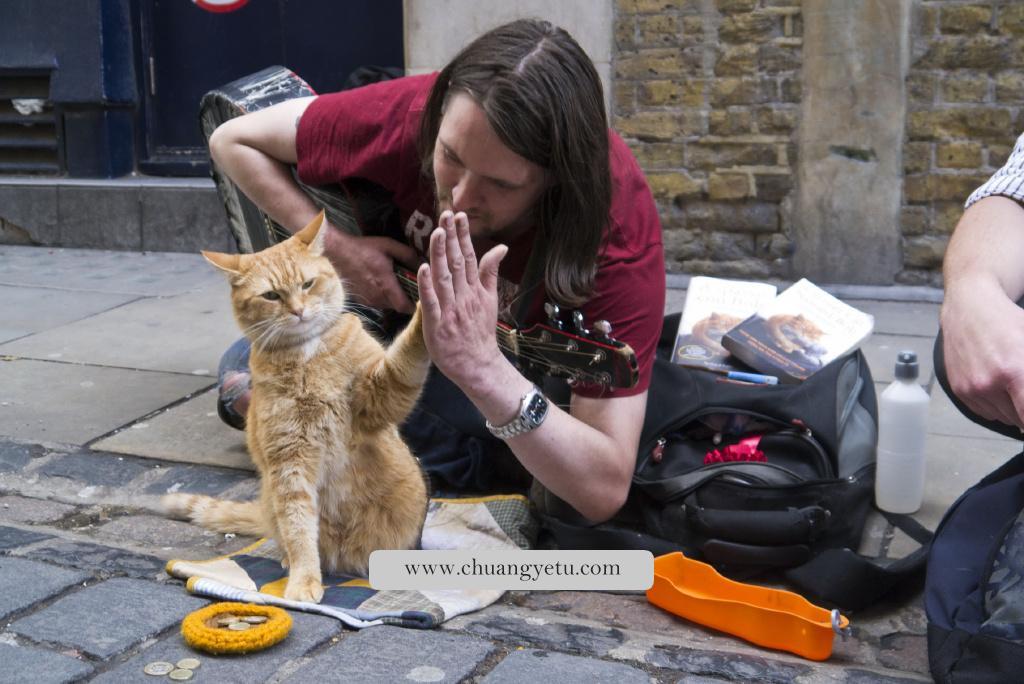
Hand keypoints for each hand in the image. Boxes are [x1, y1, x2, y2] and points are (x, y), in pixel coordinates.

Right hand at [322, 226, 417, 312]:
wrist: (337, 253)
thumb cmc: (365, 248)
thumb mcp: (389, 245)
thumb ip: (408, 255)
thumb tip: (423, 264)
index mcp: (386, 285)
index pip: (405, 307)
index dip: (413, 305)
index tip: (416, 296)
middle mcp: (377, 297)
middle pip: (397, 307)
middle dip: (403, 298)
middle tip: (405, 285)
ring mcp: (368, 301)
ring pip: (387, 305)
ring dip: (391, 297)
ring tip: (391, 282)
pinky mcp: (361, 301)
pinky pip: (377, 303)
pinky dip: (380, 296)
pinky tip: (378, 283)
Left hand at [418, 211, 507, 390]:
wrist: (478, 365)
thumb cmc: (480, 332)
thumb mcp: (490, 299)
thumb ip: (490, 272)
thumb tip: (501, 247)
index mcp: (475, 290)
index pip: (469, 257)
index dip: (463, 235)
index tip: (459, 215)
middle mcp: (464, 297)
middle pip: (456, 263)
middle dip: (451, 237)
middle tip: (446, 214)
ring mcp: (450, 311)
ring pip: (444, 278)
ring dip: (440, 255)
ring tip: (438, 233)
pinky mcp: (437, 326)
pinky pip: (431, 303)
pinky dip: (427, 286)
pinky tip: (423, 268)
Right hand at [941, 279, 1023, 428]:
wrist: (969, 308)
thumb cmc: (1007, 321)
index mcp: (1014, 370)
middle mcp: (988, 383)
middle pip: (1019, 419)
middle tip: (1021, 386)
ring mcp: (971, 388)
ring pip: (1004, 417)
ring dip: (1012, 407)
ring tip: (1012, 383)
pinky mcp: (959, 389)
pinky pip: (986, 412)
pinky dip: (996, 405)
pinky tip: (998, 385)